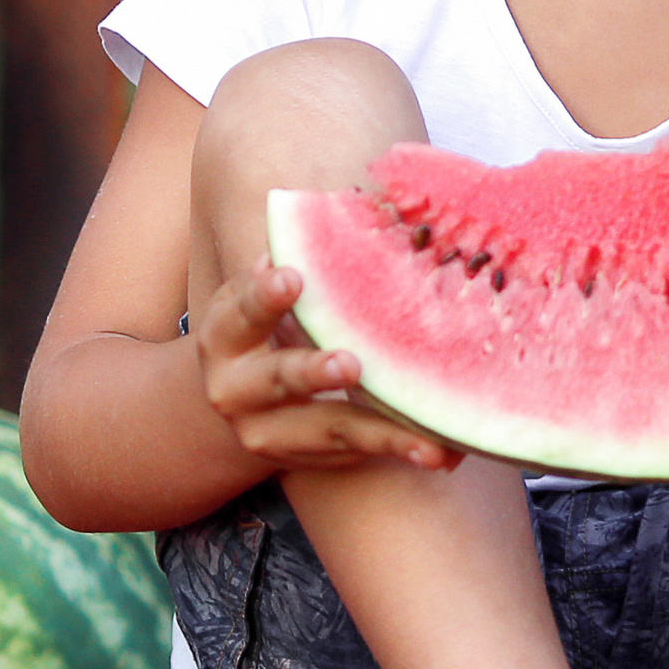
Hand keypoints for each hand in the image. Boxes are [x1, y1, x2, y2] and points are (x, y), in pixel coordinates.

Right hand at [197, 261, 461, 472]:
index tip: (292, 277)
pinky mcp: (304, 461)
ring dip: (378, 434)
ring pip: (327, 431)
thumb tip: (354, 207)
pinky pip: (356, 455)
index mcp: (226, 332)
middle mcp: (235, 388)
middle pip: (277, 380)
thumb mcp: (269, 294)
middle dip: (312, 372)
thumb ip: (299, 261)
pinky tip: (442, 453)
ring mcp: (268, 433)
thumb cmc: (269, 324)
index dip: (265, 295)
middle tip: (350, 363)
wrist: (239, 399)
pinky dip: (399, 452)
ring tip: (426, 441)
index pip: (242, 309)